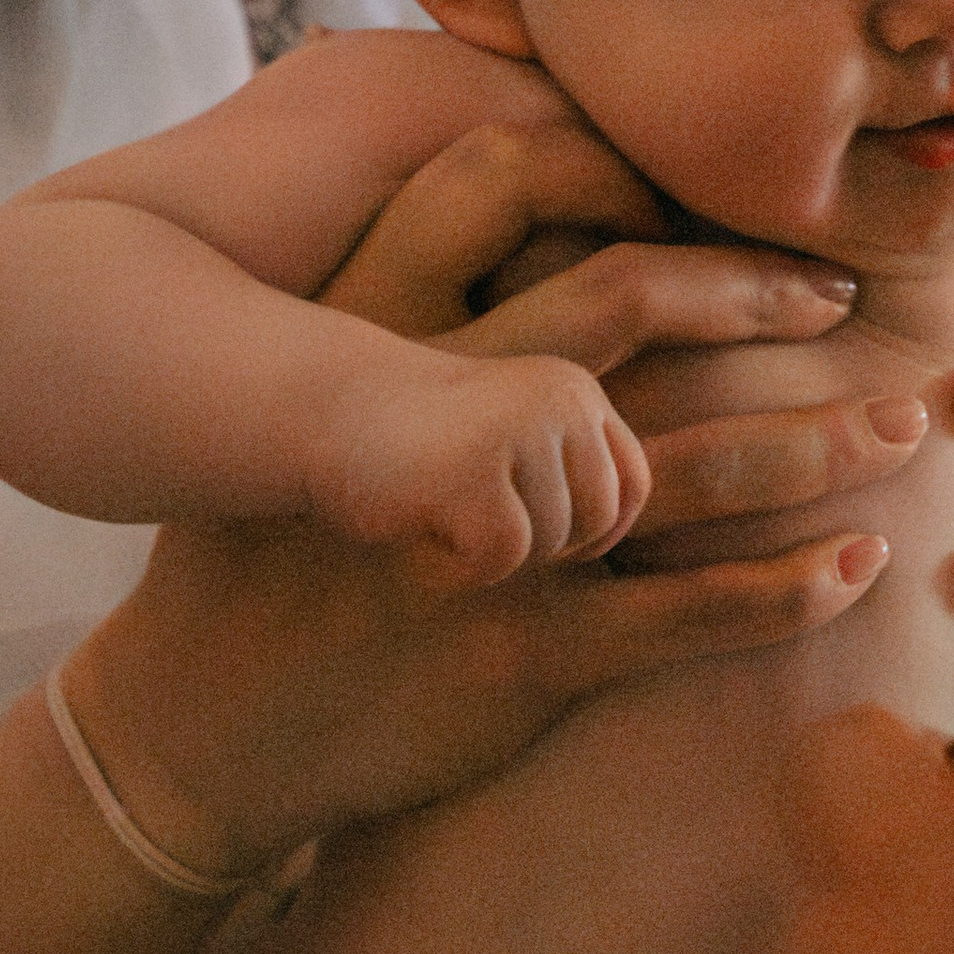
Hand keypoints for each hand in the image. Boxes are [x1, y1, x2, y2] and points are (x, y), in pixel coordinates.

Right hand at [63, 145, 926, 878]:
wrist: (190, 725)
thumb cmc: (254, 552)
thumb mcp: (280, 397)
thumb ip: (383, 300)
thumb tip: (491, 195)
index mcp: (368, 330)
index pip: (503, 187)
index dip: (620, 171)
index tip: (702, 184)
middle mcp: (432, 417)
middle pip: (623, 306)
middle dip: (753, 291)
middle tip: (843, 289)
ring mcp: (484, 542)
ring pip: (686, 467)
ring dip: (813, 443)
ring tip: (903, 423)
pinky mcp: (521, 653)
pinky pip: (687, 613)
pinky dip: (783, 591)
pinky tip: (854, 566)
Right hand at [311, 347, 649, 580]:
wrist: (321, 409)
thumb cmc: (416, 439)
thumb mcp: (510, 435)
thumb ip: (566, 470)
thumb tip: (627, 547)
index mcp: (573, 390)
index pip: (632, 483)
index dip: (603, 530)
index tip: (560, 547)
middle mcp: (557, 401)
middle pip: (597, 520)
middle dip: (547, 545)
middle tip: (482, 526)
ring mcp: (517, 433)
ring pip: (549, 542)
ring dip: (498, 549)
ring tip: (446, 511)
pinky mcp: (473, 473)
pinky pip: (504, 555)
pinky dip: (467, 563)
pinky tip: (430, 532)